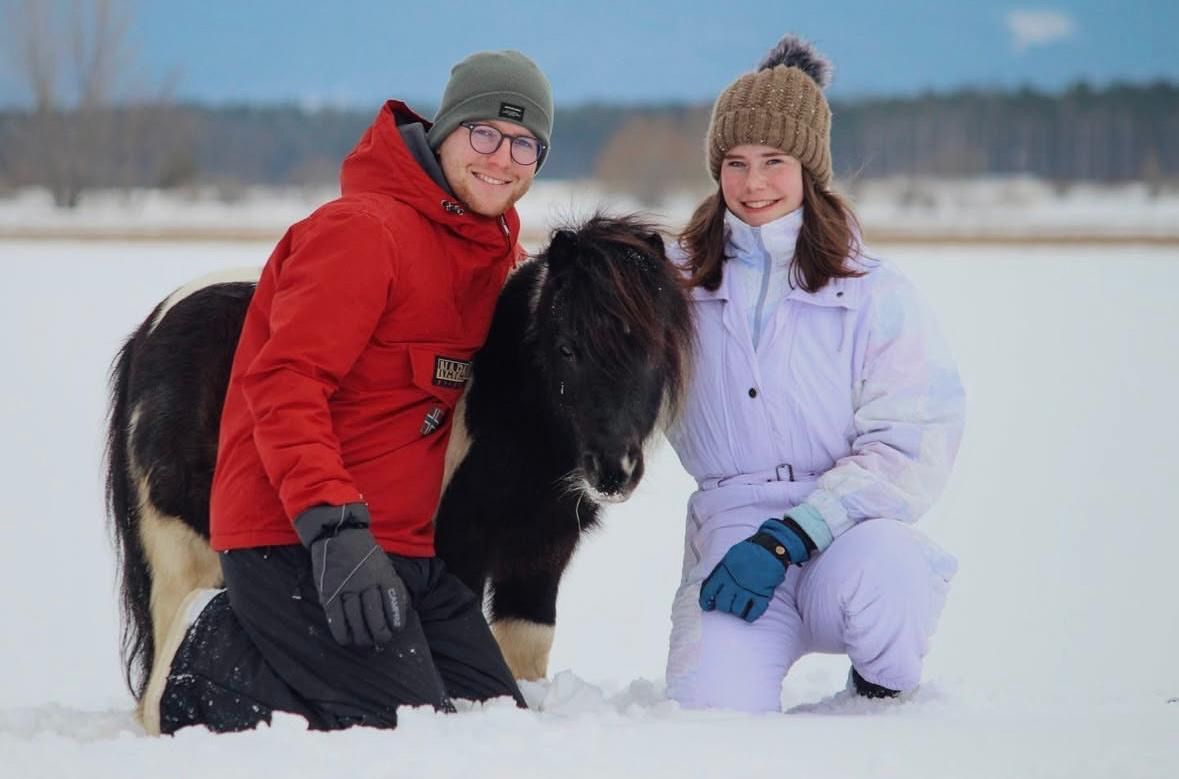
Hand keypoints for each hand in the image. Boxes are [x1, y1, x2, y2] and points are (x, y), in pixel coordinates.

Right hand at [294, 503, 409, 646]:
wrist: (338, 532)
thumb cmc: (364, 552)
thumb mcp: (383, 564)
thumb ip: (390, 585)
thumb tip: (399, 611)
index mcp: (383, 574)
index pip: (392, 603)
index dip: (395, 620)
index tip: (396, 630)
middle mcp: (366, 582)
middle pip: (374, 616)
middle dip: (380, 634)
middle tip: (381, 640)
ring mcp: (346, 587)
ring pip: (355, 619)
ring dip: (361, 636)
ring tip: (365, 643)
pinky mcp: (328, 591)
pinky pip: (335, 616)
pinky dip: (341, 631)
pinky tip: (345, 639)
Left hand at [699, 517, 812, 622]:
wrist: (771, 548)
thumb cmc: (749, 551)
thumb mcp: (729, 557)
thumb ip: (720, 571)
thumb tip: (712, 586)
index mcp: (723, 572)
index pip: (708, 591)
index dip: (705, 602)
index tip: (708, 605)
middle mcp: (734, 582)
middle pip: (722, 604)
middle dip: (723, 607)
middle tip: (727, 605)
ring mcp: (749, 590)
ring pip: (736, 610)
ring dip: (736, 611)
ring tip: (738, 608)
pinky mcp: (762, 595)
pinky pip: (754, 612)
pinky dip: (750, 616)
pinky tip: (748, 615)